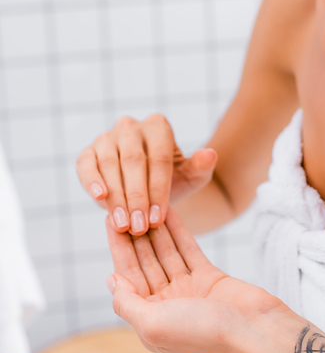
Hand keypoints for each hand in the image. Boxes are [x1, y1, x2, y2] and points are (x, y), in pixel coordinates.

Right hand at [77, 113, 217, 234]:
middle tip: (141, 226)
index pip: (159, 157)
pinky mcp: (88, 152)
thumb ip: (201, 167)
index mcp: (158, 126)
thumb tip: (210, 154)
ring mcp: (107, 137)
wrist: (148, 188)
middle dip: (137, 197)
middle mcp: (131, 126)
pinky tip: (99, 198)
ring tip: (123, 223)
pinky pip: (85, 165)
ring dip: (116, 196)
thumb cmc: (172, 181)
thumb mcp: (191, 177)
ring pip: (109, 164)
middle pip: (133, 161)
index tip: (160, 217)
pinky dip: (91, 181)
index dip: (159, 188)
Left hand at [106, 208, 288, 352]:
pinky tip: (169, 211)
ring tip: (144, 201)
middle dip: (134, 234)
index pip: (128, 276)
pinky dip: (178, 230)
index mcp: (150, 318)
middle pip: (145, 262)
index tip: (110, 219)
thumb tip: (111, 280)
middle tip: (125, 203)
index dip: (118, 247)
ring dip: (155, 228)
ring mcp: (188, 289)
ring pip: (166, 253)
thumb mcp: (153, 325)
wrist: (252, 330)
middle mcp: (167, 304)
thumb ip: (127, 303)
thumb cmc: (203, 334)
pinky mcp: (208, 276)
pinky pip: (188, 249)